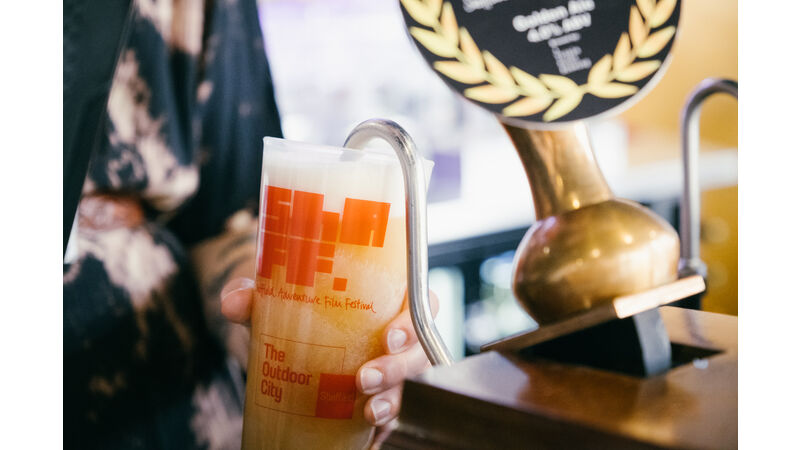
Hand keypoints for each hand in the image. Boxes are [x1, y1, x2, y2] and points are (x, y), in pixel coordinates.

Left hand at [220, 277, 438, 426]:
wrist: (277, 334)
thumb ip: (254, 296)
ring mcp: (386, 371)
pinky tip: (367, 440)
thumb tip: (234, 303)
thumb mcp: (273, 298)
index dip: (415, 321)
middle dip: (399, 369)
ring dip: (392, 401)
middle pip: (418, 352)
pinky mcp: (373, 398)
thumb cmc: (290, 306)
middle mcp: (391, 337)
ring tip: (368, 413)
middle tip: (364, 379)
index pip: (420, 304)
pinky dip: (381, 431)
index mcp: (383, 301)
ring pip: (408, 387)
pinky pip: (390, 416)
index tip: (389, 337)